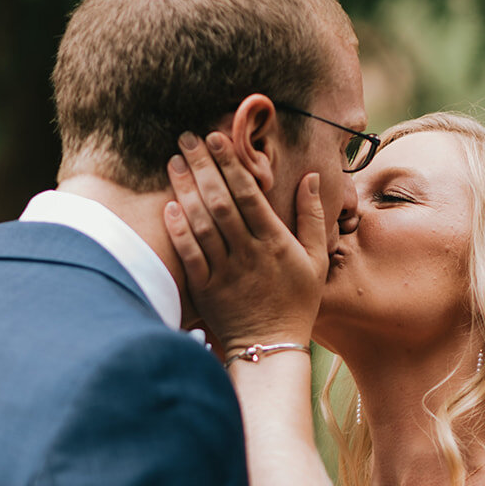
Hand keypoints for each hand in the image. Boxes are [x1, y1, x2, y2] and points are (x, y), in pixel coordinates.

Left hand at [163, 131, 327, 354]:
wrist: (272, 347)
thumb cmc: (296, 302)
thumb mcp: (316, 259)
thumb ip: (313, 217)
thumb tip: (309, 177)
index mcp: (275, 242)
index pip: (249, 194)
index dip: (231, 164)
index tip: (217, 138)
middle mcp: (249, 253)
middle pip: (221, 202)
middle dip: (203, 167)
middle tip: (187, 138)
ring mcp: (226, 272)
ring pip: (202, 224)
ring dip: (186, 190)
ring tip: (173, 162)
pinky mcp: (206, 290)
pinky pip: (190, 255)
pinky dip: (179, 231)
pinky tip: (168, 206)